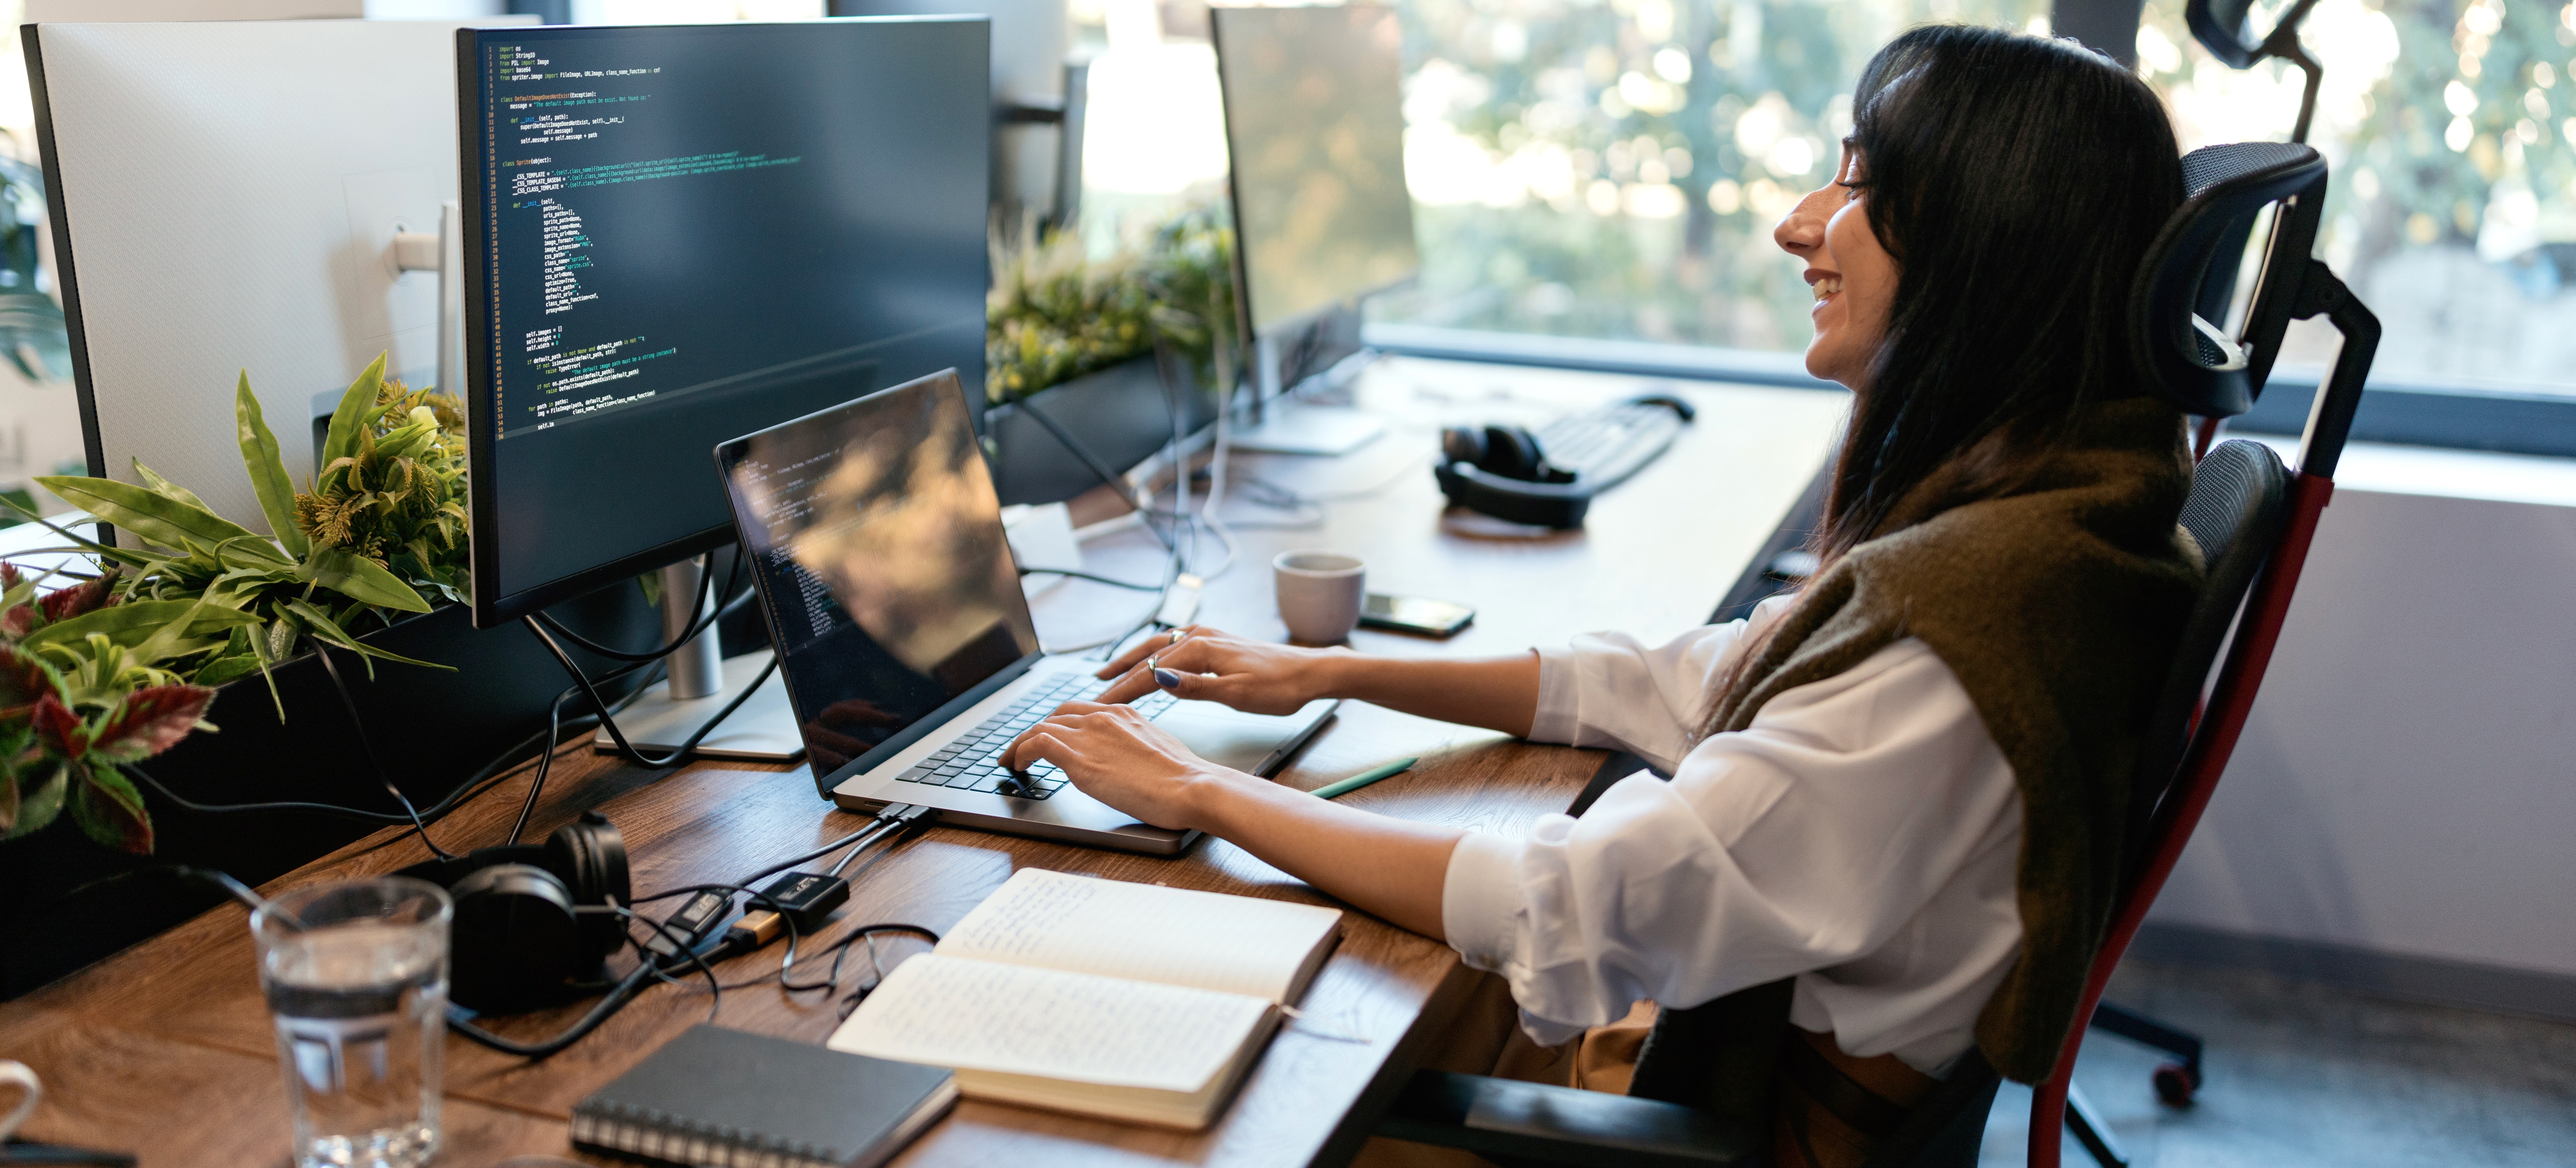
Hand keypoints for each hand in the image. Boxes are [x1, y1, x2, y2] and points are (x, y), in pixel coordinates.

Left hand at [1000, 701, 1240, 828]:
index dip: (1058, 723)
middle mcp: (1103, 717)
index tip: (1048, 737)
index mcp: (1123, 714)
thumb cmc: (1183, 777)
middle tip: (1022, 750)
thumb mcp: (1156, 750)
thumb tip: (1122, 758)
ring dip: (1020, 744)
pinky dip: (1020, 752)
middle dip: (1035, 731)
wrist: (1192, 786)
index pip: (1079, 710)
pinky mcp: (1079, 759)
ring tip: (1011, 760)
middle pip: (1055, 716)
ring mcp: (1090, 735)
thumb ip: (1132, 746)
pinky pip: (1037, 744)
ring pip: (1040, 727)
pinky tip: (1017, 766)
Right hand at [1093, 625, 1345, 712]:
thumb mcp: (1238, 694)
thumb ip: (1196, 687)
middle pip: (1149, 654)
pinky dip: (1157, 652)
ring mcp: (1210, 636)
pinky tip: (1154, 660)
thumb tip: (1160, 680)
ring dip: (1135, 658)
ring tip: (1112, 671)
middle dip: (1121, 671)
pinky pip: (1177, 643)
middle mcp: (1201, 636)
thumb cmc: (1280, 688)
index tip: (1101, 705)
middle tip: (1095, 690)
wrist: (1312, 672)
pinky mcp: (1219, 641)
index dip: (1124, 689)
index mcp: (1202, 650)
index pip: (1151, 672)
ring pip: (1161, 646)